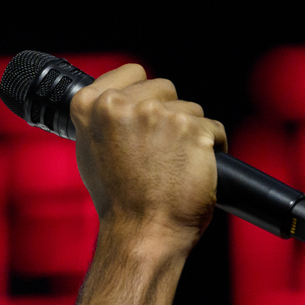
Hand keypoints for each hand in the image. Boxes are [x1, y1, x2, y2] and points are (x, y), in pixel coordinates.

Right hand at [68, 63, 225, 248]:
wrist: (141, 231)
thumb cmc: (117, 199)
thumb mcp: (90, 150)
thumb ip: (102, 119)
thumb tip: (118, 100)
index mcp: (91, 105)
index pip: (132, 72)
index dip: (143, 91)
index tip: (144, 112)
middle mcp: (122, 105)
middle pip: (164, 87)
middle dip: (167, 113)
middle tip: (159, 150)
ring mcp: (158, 116)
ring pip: (191, 109)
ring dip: (189, 133)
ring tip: (175, 164)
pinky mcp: (192, 130)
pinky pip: (214, 129)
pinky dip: (212, 148)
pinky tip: (197, 169)